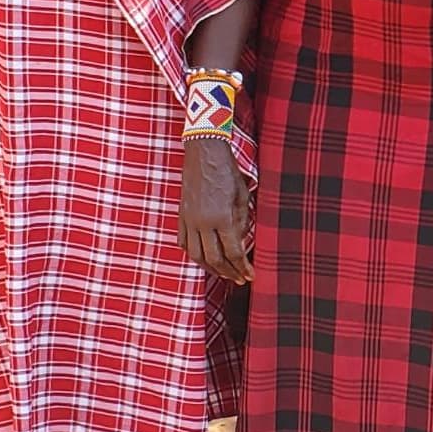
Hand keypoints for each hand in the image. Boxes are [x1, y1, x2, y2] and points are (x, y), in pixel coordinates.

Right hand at [178, 137, 252, 282]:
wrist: (204, 152)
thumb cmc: (227, 170)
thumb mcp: (242, 195)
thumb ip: (242, 221)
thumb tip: (242, 241)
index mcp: (221, 217)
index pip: (234, 252)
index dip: (243, 267)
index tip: (251, 275)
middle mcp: (203, 222)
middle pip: (214, 259)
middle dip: (228, 272)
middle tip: (239, 279)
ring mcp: (189, 220)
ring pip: (197, 255)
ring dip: (211, 268)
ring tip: (223, 273)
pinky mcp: (181, 216)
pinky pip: (184, 243)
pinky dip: (194, 254)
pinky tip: (203, 258)